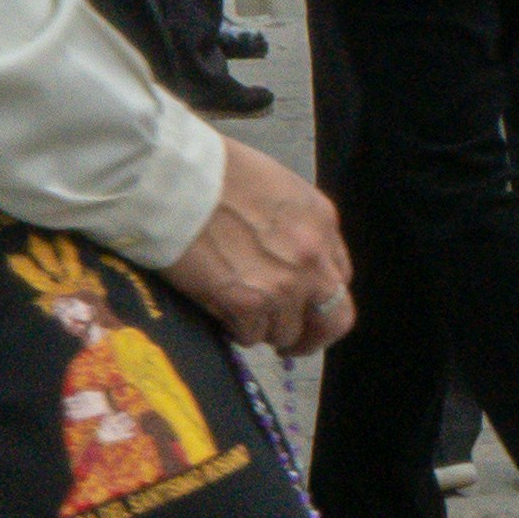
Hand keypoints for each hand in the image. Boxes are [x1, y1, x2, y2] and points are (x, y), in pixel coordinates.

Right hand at [163, 139, 354, 355]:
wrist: (179, 181)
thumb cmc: (218, 174)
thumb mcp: (280, 189)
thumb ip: (297, 228)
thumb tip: (292, 260)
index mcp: (323, 222)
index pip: (339, 278)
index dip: (319, 298)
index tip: (304, 308)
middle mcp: (312, 258)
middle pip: (333, 319)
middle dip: (313, 336)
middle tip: (291, 342)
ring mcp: (283, 285)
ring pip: (285, 333)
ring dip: (263, 329)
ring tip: (238, 313)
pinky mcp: (247, 304)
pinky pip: (250, 336)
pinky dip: (236, 330)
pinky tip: (222, 314)